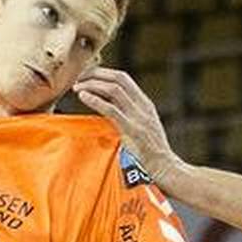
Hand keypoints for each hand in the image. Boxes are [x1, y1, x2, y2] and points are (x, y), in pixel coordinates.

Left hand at [73, 68, 183, 184]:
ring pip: (114, 89)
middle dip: (96, 74)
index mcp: (145, 104)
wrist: (165, 168)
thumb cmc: (150, 154)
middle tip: (78, 77)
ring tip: (77, 87)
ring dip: (92, 85)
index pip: (123, 79)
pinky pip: (111, 109)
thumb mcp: (141, 129)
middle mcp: (143, 106)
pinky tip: (82, 96)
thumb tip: (108, 110)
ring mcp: (138, 116)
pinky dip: (94, 100)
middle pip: (118, 78)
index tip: (87, 76)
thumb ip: (127, 117)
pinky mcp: (132, 129)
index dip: (103, 73)